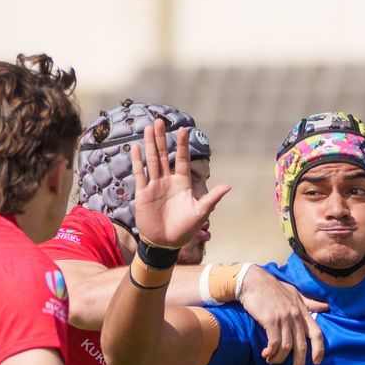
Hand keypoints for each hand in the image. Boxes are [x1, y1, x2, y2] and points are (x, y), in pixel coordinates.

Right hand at [130, 120, 229, 250]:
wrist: (165, 243)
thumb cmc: (184, 229)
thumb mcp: (201, 213)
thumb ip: (212, 198)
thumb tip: (229, 186)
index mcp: (182, 183)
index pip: (182, 159)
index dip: (182, 145)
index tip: (182, 130)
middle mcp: (168, 181)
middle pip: (164, 155)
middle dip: (162, 138)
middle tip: (159, 120)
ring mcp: (154, 185)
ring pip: (152, 160)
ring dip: (150, 145)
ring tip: (148, 128)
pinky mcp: (143, 193)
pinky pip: (140, 174)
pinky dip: (138, 161)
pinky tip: (135, 148)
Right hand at [238, 268, 327, 364]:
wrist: (253, 281)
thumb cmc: (273, 288)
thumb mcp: (294, 293)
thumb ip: (309, 303)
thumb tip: (325, 306)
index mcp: (302, 311)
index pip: (316, 333)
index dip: (319, 349)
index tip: (316, 362)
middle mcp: (295, 316)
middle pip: (301, 346)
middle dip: (299, 364)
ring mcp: (283, 318)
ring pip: (286, 347)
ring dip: (279, 359)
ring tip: (272, 361)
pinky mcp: (270, 320)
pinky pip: (274, 343)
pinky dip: (270, 352)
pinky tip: (265, 354)